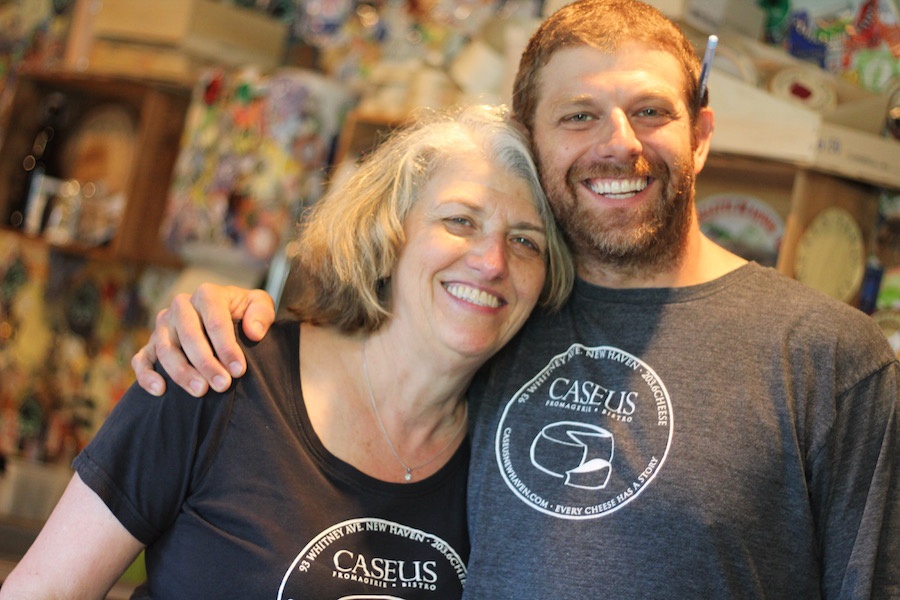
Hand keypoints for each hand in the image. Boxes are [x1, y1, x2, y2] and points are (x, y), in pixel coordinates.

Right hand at [131, 284, 274, 396]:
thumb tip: (253, 332)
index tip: (239, 370)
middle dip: (206, 363)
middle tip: (222, 385)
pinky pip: (141, 359)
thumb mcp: (259, 304)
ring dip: (182, 373)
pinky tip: (160, 391)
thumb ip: (261, 313)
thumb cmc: (244, 313)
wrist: (226, 317)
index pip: (215, 321)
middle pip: (189, 336)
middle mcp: (181, 306)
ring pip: (166, 349)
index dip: (227, 347)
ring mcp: (163, 325)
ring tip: (200, 392)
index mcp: (207, 294)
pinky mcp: (151, 344)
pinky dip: (146, 375)